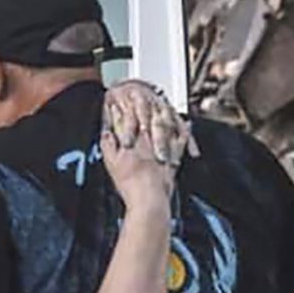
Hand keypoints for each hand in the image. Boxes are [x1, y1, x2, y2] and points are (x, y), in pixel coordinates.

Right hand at [100, 82, 194, 209]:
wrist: (149, 200)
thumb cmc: (130, 184)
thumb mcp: (112, 163)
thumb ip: (109, 145)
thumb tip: (107, 132)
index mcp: (133, 141)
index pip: (127, 118)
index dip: (123, 107)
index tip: (119, 99)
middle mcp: (150, 141)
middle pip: (147, 116)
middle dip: (143, 103)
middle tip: (140, 92)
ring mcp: (163, 148)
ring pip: (164, 123)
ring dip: (162, 111)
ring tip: (162, 101)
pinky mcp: (174, 158)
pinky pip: (181, 140)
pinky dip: (184, 131)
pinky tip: (187, 123)